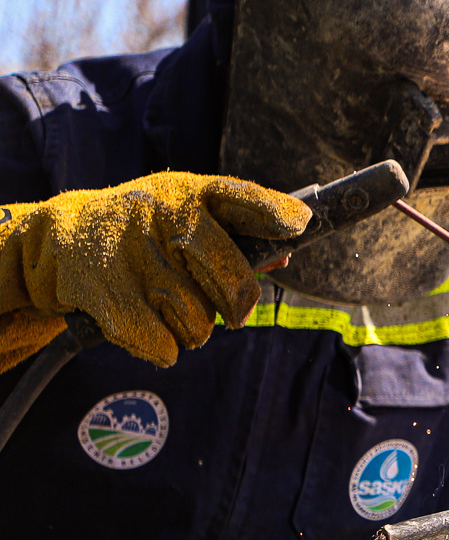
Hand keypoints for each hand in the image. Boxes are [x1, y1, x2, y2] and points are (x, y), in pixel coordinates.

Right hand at [0, 173, 310, 368]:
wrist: (58, 237)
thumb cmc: (146, 231)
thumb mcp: (185, 214)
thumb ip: (237, 233)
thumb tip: (285, 255)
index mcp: (188, 192)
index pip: (240, 197)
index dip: (272, 212)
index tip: (299, 224)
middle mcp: (162, 215)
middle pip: (230, 277)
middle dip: (239, 305)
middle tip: (235, 313)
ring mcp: (133, 252)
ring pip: (198, 319)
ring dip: (194, 327)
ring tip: (173, 309)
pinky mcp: (106, 291)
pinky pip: (161, 342)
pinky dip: (163, 346)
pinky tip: (149, 326)